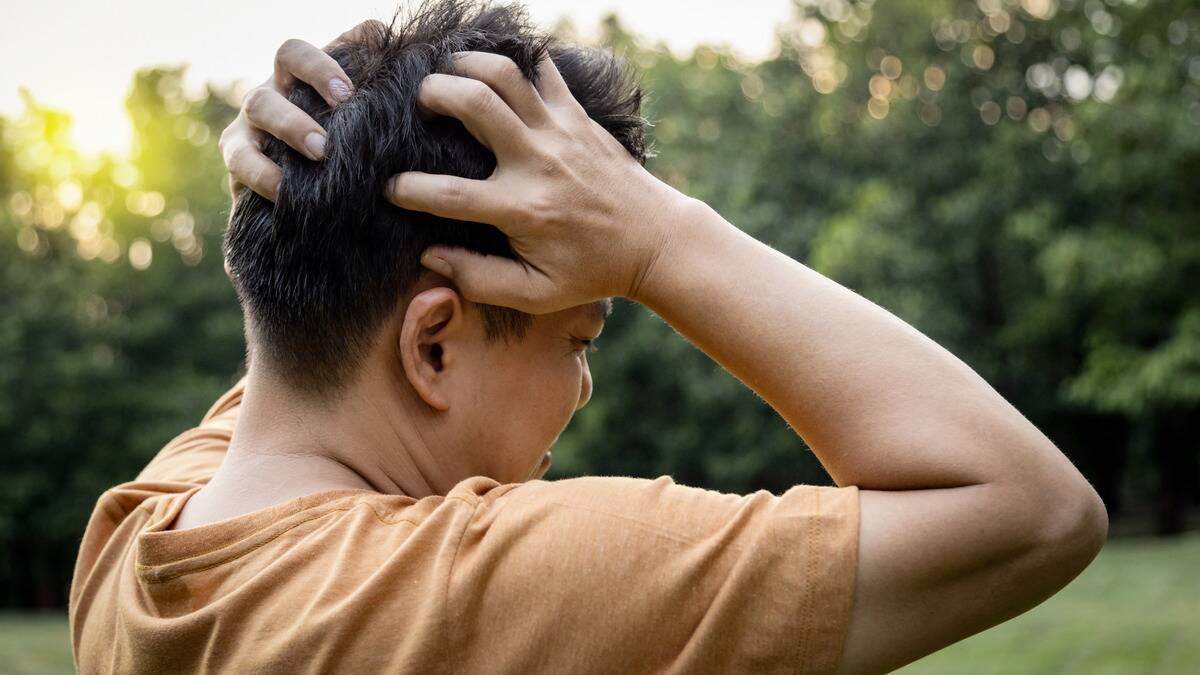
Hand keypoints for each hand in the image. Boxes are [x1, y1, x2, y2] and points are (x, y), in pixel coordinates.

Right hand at [218, 21, 382, 200]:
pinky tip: (287, 191)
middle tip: (329, 140)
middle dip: (299, 112)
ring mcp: (248, 127)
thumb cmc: (339, 141)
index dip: (319, 68)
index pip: (295, 54)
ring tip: (319, 155)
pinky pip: (241, 163)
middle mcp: (270, 95)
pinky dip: (264, 176)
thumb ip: (364, 68)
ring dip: (289, 130)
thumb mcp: (353, 109)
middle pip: (270, 85)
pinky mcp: (238, 162)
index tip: (347, 95)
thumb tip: (378, 32)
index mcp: (295, 79)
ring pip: (257, 110)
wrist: (315, 192)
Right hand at [386, 51, 691, 313]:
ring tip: (448, 73)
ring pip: (506, 74)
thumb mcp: (536, 293)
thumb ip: (479, 279)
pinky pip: (543, 69)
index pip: (447, 195)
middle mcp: (538, 163)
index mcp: (522, 209)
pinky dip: (515, 58)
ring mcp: (561, 133)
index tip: (392, 190)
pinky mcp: (578, 116)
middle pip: (475, 104)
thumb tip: (429, 256)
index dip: (407, 190)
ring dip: (468, 64)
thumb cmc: (591, 271)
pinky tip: (494, 69)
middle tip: (418, 104)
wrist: (654, 240)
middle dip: (433, 95)